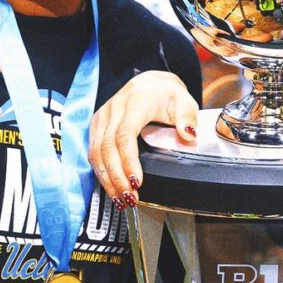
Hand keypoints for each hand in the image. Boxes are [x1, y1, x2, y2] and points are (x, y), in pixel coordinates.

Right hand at [89, 71, 198, 207]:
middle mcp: (114, 108)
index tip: (137, 181)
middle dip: (117, 177)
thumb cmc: (166, 93)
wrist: (150, 83)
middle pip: (107, 148)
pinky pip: (93, 152)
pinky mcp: (97, 125)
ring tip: (121, 198)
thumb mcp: (184, 101)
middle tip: (130, 198)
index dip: (128, 161)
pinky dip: (101, 172)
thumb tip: (189, 134)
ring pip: (96, 152)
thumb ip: (187, 118)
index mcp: (136, 102)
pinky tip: (112, 187)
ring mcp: (103, 117)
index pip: (125, 135)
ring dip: (107, 179)